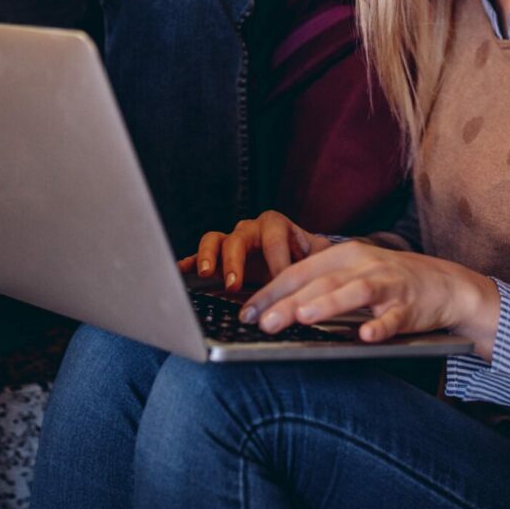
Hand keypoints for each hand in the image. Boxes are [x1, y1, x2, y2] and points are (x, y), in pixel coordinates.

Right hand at [182, 210, 327, 293]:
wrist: (296, 259)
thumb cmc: (307, 256)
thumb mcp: (318, 257)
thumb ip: (321, 261)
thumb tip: (328, 276)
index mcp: (276, 225)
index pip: (274, 238)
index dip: (276, 260)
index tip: (280, 282)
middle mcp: (250, 229)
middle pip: (239, 238)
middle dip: (237, 261)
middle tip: (236, 284)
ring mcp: (231, 242)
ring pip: (214, 240)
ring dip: (209, 256)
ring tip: (207, 274)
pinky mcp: (217, 257)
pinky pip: (198, 256)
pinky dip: (189, 262)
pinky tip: (180, 271)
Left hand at [241, 239, 500, 354]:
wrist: (444, 284)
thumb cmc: (389, 282)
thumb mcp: (352, 274)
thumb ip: (319, 286)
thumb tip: (274, 309)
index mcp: (345, 255)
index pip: (300, 271)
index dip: (272, 290)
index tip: (246, 312)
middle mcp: (365, 264)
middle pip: (322, 282)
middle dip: (289, 302)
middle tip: (262, 322)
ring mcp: (389, 284)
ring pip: (355, 291)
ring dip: (328, 304)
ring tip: (303, 316)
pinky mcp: (411, 306)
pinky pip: (394, 317)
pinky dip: (381, 326)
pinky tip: (366, 336)